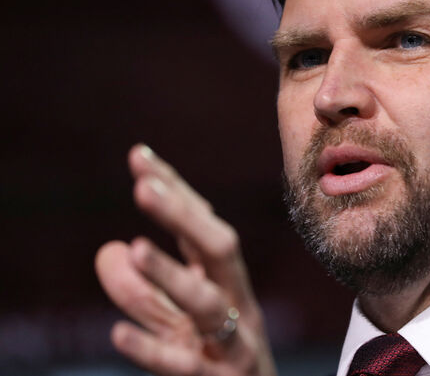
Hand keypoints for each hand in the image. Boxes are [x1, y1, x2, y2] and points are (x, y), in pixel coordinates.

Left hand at [95, 144, 276, 375]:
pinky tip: (118, 334)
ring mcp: (232, 343)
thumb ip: (144, 290)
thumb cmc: (217, 363)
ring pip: (206, 304)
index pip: (202, 227)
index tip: (139, 156)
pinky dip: (152, 350)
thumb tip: (111, 248)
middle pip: (219, 250)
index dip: (175, 191)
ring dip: (172, 276)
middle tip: (142, 187)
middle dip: (184, 217)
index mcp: (228, 281)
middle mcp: (237, 302)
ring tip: (136, 250)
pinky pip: (183, 366)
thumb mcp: (177, 322)